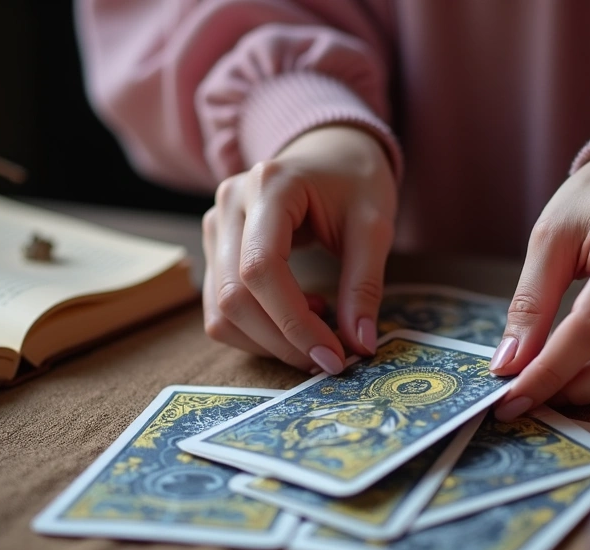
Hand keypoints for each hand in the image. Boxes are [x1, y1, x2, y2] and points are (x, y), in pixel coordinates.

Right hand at [201, 125, 397, 373]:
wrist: (330, 151)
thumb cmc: (355, 181)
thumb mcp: (374, 226)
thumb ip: (365, 284)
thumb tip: (360, 344)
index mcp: (268, 187)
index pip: (260, 269)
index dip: (294, 323)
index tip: (334, 355)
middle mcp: (228, 204)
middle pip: (233, 296)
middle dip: (282, 341)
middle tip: (329, 359)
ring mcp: (214, 227)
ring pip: (220, 311)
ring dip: (268, 341)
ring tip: (318, 327)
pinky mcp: (215, 250)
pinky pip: (220, 308)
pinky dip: (258, 329)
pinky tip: (298, 312)